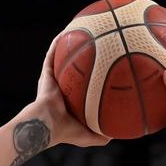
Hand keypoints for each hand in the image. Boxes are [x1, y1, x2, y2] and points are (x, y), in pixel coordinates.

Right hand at [31, 34, 110, 148]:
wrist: (46, 126)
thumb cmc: (65, 132)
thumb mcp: (89, 135)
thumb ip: (103, 135)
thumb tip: (119, 133)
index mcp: (70, 101)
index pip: (83, 87)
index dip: (92, 77)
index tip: (106, 67)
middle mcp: (62, 88)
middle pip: (74, 69)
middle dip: (83, 57)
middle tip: (98, 44)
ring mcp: (53, 80)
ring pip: (62, 58)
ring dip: (69, 44)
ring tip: (81, 30)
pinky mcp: (46, 75)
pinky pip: (52, 55)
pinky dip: (58, 43)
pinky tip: (67, 31)